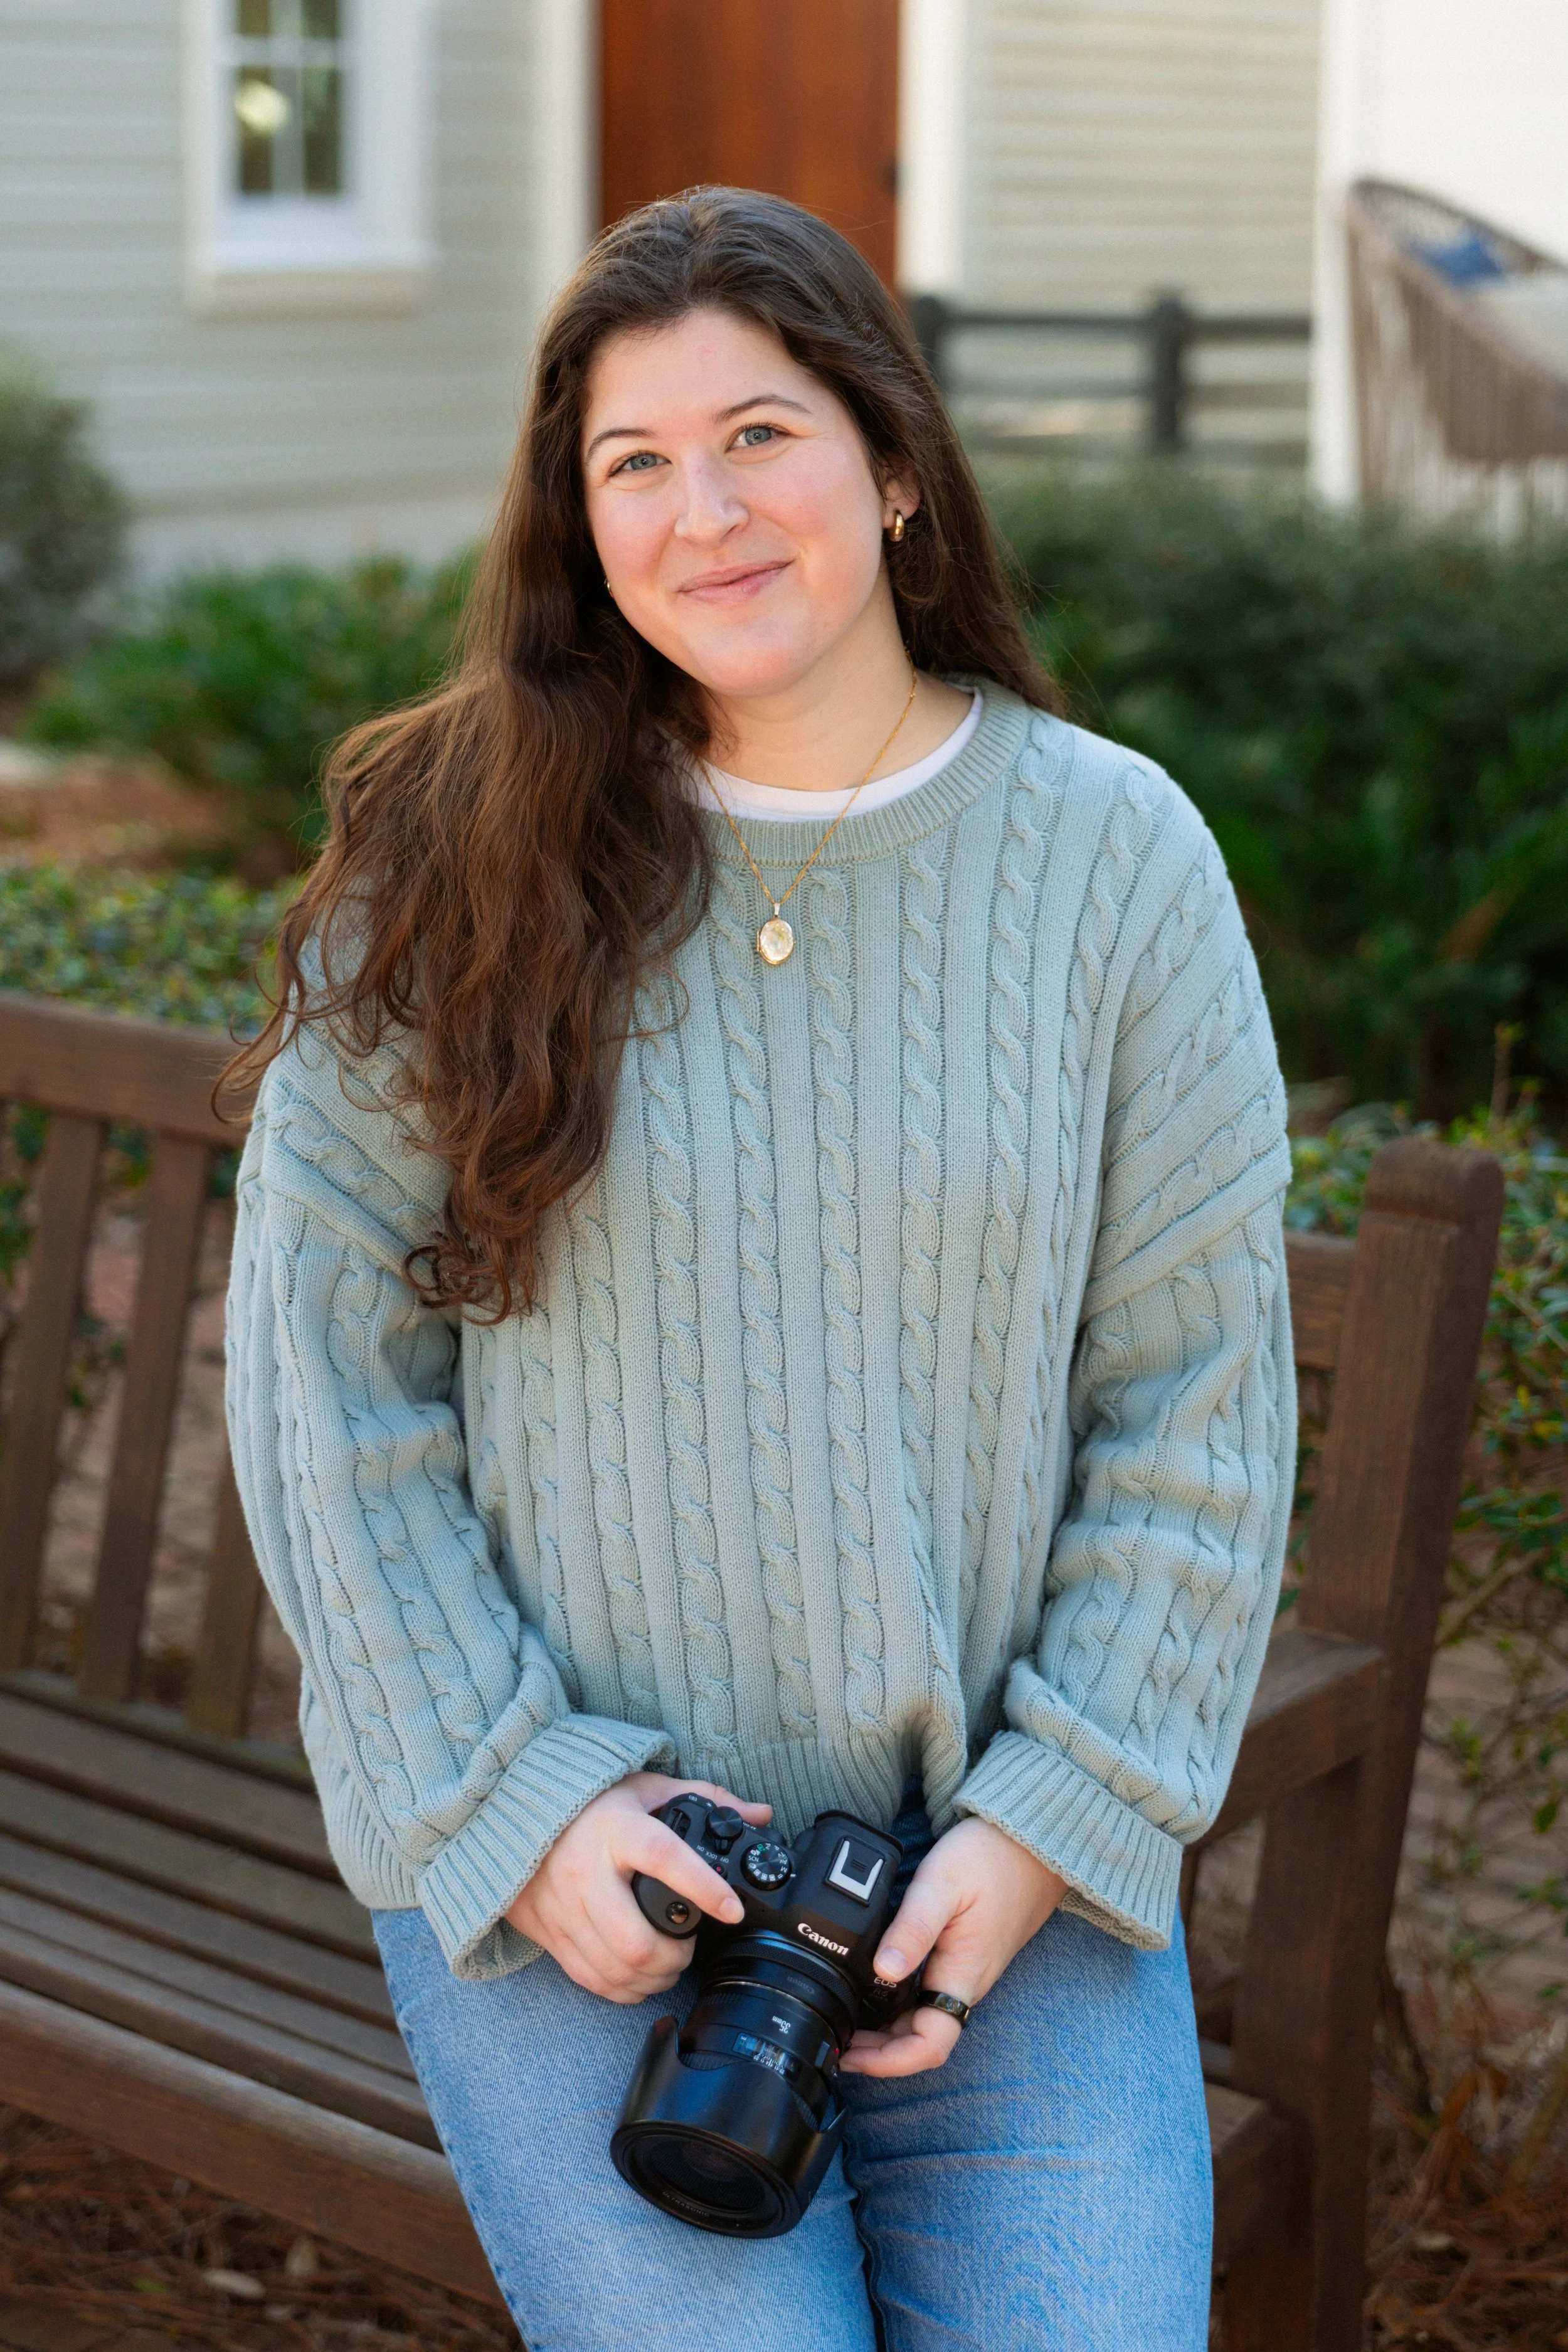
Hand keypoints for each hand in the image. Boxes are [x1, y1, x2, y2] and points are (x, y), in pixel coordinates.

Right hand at [505, 1774, 771, 2004]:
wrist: (513, 1812)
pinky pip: (589, 1977)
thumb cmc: (589, 1802)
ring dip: (652, 1978)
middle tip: (689, 1946)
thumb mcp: (645, 1788)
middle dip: (674, 1957)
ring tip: (668, 1964)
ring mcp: (563, 1907)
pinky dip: (621, 1988)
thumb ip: (705, 1798)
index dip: (701, 1887)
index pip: (664, 1857)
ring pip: (614, 1967)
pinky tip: (638, 1977)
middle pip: (635, 1938)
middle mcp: (585, 1870)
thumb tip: (761, 1813)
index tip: (733, 1909)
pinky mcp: (549, 1931)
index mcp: (616, 1828)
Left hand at [840, 1818, 1064, 2078]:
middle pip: (920, 2039)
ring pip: (922, 2018)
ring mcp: (965, 1971)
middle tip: (833, 2038)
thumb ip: (913, 1928)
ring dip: (885, 2029)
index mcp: (962, 1976)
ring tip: (844, 2017)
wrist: (1032, 1841)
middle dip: (878, 2050)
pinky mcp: (962, 1956)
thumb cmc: (991, 1857)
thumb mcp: (942, 1884)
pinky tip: (871, 1986)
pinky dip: (896, 2002)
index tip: (849, 2054)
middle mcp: (966, 1984)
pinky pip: (927, 1995)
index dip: (888, 2062)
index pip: (929, 2046)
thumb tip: (881, 1971)